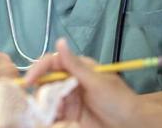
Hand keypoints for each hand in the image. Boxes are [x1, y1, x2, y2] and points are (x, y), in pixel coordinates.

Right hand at [24, 39, 140, 126]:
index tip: (29, 81)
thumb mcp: (96, 82)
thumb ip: (75, 65)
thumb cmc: (119, 101)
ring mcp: (70, 100)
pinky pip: (53, 114)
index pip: (52, 63)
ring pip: (47, 99)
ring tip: (53, 113)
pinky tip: (52, 119)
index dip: (39, 69)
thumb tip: (60, 41)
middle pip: (46, 82)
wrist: (132, 126)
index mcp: (78, 69)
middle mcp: (71, 82)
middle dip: (40, 91)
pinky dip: (48, 116)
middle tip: (40, 102)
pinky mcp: (70, 116)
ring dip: (45, 105)